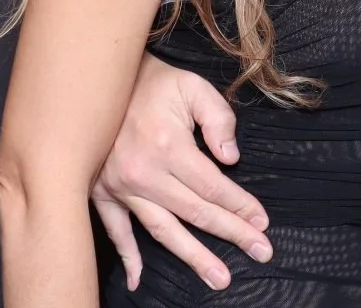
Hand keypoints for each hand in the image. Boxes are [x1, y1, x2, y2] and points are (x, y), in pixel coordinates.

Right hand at [91, 54, 272, 290]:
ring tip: (219, 278)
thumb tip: (232, 159)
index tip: (262, 222)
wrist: (98, 80)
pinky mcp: (101, 192)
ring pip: (162, 230)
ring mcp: (120, 187)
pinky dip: (128, 256)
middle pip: (196, 213)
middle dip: (232, 233)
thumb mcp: (192, 86)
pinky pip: (116, 230)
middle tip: (262, 252)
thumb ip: (218, 118)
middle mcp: (144, 173)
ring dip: (193, 256)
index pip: (213, 186)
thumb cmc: (152, 82)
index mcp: (168, 145)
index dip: (240, 205)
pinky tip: (138, 279)